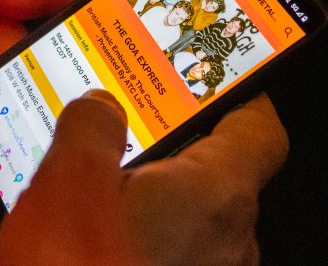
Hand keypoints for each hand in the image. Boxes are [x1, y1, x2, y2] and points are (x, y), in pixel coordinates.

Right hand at [0, 91, 287, 265]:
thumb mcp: (65, 184)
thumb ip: (91, 129)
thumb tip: (102, 104)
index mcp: (218, 194)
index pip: (261, 131)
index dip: (240, 98)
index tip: (208, 78)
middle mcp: (231, 245)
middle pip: (222, 180)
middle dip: (174, 155)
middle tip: (122, 134)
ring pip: (193, 229)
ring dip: (153, 208)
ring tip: (92, 194)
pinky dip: (141, 250)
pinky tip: (90, 248)